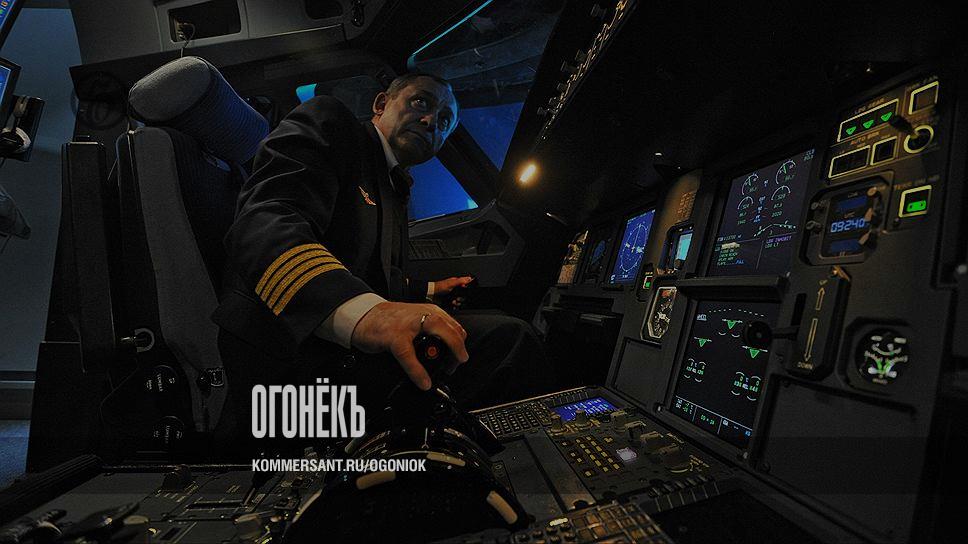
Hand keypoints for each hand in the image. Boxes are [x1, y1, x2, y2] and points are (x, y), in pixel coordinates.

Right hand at [350, 302, 467, 389]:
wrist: (363, 316)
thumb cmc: (388, 321)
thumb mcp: (415, 321)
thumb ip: (430, 331)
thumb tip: (446, 350)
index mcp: (430, 312)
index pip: (455, 327)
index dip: (460, 345)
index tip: (459, 357)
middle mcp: (423, 315)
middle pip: (453, 331)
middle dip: (459, 351)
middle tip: (455, 365)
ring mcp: (409, 326)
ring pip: (439, 337)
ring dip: (447, 357)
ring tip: (446, 371)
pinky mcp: (395, 337)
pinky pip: (411, 357)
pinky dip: (419, 372)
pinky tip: (423, 382)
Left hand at [433, 276, 473, 308]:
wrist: (431, 294)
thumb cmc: (439, 287)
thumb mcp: (451, 283)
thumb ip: (460, 281)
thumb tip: (469, 278)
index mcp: (456, 283)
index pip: (465, 286)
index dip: (466, 290)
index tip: (464, 292)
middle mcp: (455, 289)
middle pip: (463, 295)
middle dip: (461, 298)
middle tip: (457, 298)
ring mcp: (452, 295)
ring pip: (459, 301)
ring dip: (457, 302)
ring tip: (453, 301)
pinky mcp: (449, 301)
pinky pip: (455, 305)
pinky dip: (454, 306)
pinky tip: (452, 304)